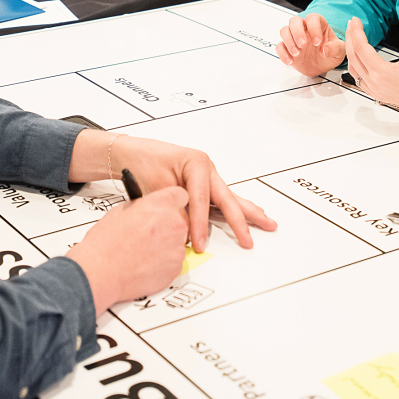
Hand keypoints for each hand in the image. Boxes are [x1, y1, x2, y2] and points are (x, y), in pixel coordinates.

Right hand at [67, 188, 188, 313]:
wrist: (102, 271)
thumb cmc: (105, 244)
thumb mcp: (120, 211)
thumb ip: (142, 207)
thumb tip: (147, 208)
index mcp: (160, 204)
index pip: (181, 195)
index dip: (173, 203)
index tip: (168, 208)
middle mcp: (174, 223)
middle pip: (181, 220)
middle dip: (168, 225)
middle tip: (150, 234)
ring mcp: (177, 247)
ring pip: (178, 241)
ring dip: (166, 245)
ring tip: (144, 251)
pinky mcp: (176, 267)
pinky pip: (175, 261)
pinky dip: (165, 262)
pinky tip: (146, 263)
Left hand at [111, 135, 275, 251]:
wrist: (132, 154)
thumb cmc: (143, 163)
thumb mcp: (157, 187)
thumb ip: (175, 208)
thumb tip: (185, 231)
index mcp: (195, 163)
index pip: (201, 200)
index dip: (199, 224)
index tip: (198, 244)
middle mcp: (206, 167)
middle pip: (227, 197)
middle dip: (241, 219)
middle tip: (250, 238)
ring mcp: (207, 175)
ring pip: (230, 197)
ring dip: (248, 212)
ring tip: (266, 222)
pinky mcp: (204, 184)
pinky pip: (222, 199)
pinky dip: (236, 208)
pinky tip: (252, 213)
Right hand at [276, 12, 345, 76]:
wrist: (323, 66)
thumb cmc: (331, 54)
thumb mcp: (339, 52)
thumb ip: (335, 48)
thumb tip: (325, 50)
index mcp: (318, 25)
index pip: (312, 18)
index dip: (314, 28)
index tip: (317, 42)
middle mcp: (304, 28)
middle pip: (294, 21)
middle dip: (297, 32)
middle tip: (303, 45)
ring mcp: (294, 38)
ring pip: (284, 31)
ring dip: (289, 42)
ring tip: (297, 54)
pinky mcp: (287, 48)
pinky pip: (280, 46)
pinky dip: (283, 54)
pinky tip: (291, 61)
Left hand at [344, 14, 398, 116]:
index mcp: (383, 73)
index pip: (361, 48)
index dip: (357, 31)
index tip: (356, 19)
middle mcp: (375, 84)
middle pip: (353, 57)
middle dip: (351, 38)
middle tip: (352, 24)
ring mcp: (375, 91)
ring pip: (353, 70)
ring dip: (351, 52)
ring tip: (353, 37)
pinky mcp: (377, 94)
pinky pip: (359, 79)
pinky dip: (356, 66)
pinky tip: (359, 57)